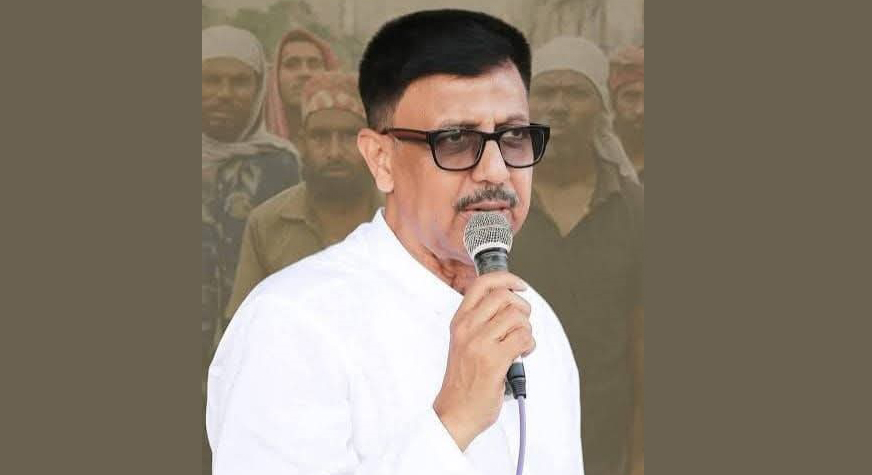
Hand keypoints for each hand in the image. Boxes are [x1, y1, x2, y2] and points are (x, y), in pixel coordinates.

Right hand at [433, 271, 534, 450]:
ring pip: (518, 318)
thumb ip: (481, 323)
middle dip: (522, 308)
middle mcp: (467, 328)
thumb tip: (512, 305)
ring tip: (519, 345)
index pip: (482, 284)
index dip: (507, 279)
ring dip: (527, 330)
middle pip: (505, 296)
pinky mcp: (493, 360)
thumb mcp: (464, 343)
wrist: (455, 412)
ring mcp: (479, 343)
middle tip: (521, 324)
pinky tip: (521, 355)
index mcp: (459, 321)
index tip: (520, 286)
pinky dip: (529, 346)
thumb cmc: (463, 381)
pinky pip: (524, 338)